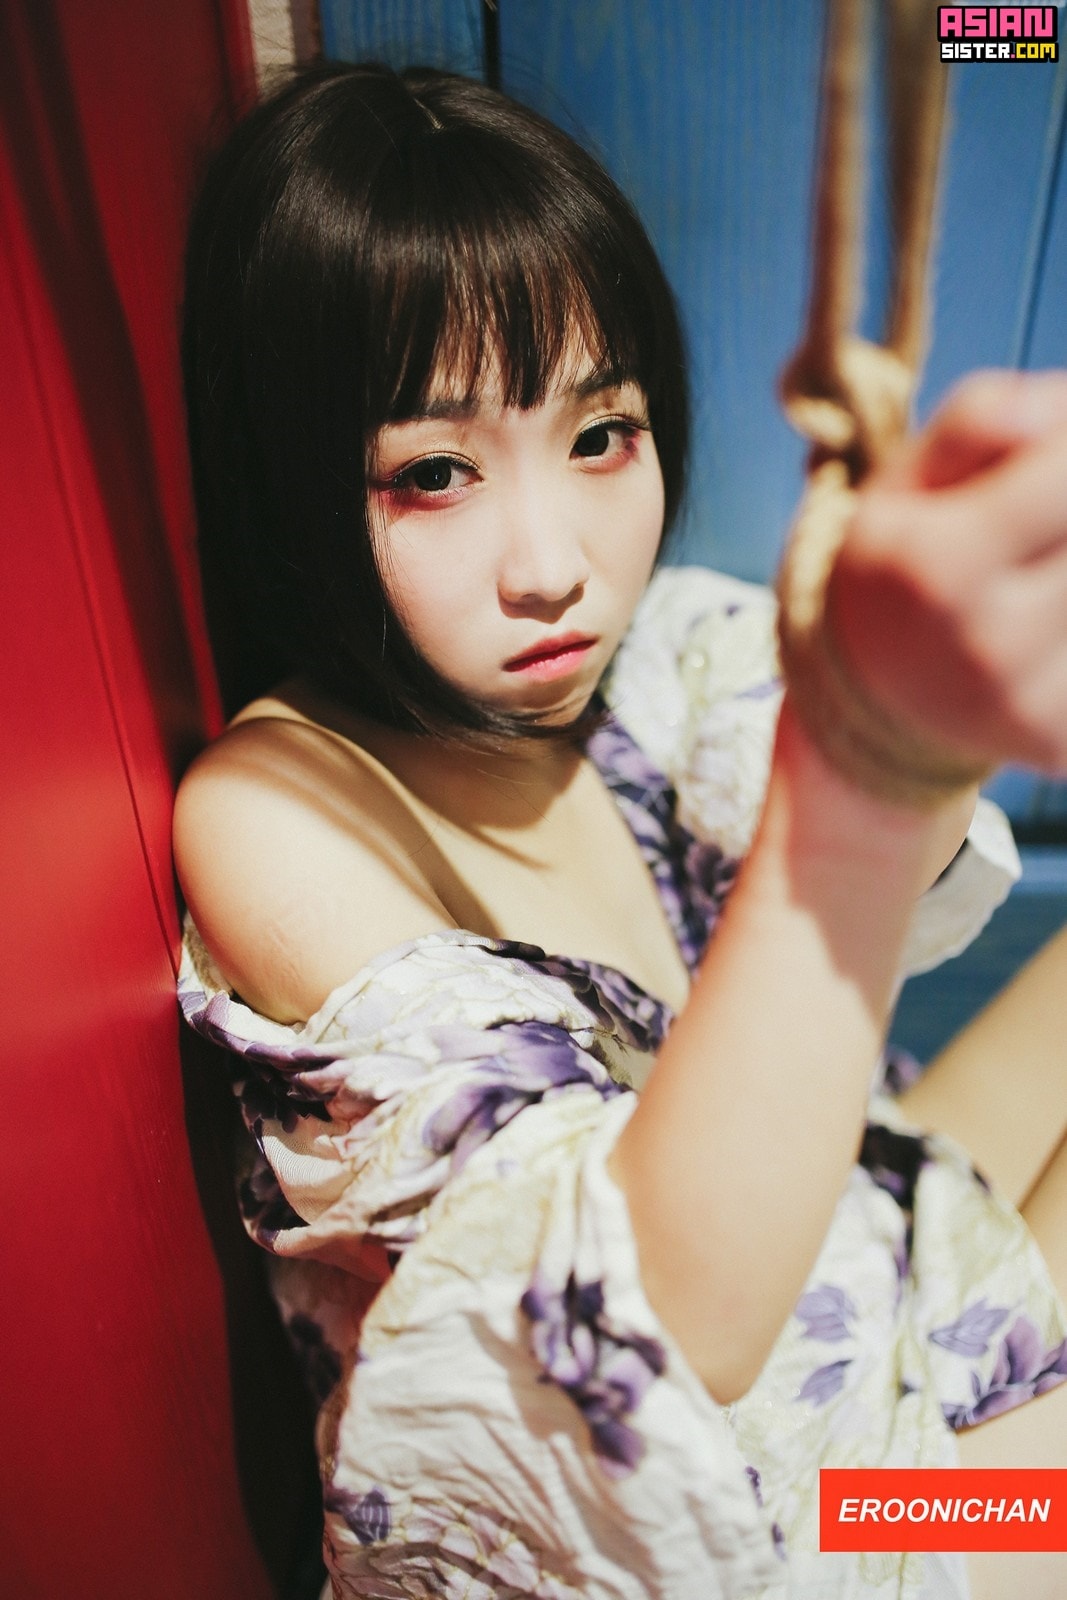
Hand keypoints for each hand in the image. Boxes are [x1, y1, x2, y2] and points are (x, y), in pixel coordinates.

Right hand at [828, 370, 1066, 774]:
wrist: (867, 710)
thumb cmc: (897, 569)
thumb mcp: (904, 485)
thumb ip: (979, 422)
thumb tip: (1054, 410)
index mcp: (937, 566)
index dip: (1064, 452)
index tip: (1044, 456)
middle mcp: (989, 644)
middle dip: (1066, 519)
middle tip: (1035, 525)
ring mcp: (1031, 705)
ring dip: (1066, 570)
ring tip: (1033, 575)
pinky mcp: (1062, 744)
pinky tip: (1040, 631)